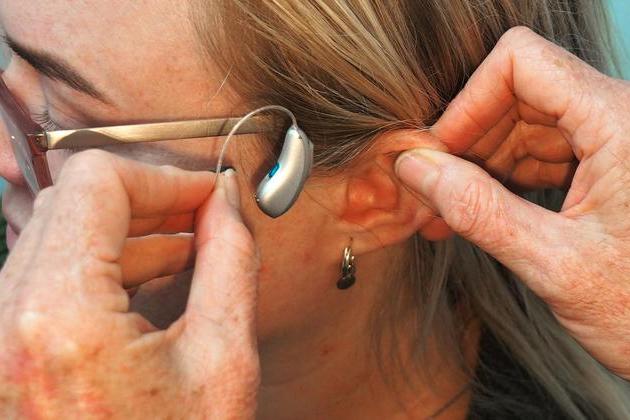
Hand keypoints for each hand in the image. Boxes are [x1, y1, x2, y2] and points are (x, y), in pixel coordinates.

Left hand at [0, 150, 259, 417]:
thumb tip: (227, 205)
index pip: (97, 182)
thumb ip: (230, 263)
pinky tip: (147, 283)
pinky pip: (42, 278)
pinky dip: (97, 267)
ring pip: (53, 236)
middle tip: (203, 218)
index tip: (208, 196)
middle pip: (71, 203)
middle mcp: (2, 322)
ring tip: (186, 249)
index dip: (164, 178)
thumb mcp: (222, 363)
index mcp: (58, 317)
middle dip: (147, 201)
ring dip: (124, 233)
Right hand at [395, 27, 629, 378]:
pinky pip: (544, 148)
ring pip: (526, 120)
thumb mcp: (556, 265)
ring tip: (450, 213)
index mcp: (621, 126)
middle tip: (434, 193)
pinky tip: (482, 214)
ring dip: (482, 163)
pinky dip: (506, 177)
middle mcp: (622, 118)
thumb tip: (416, 168)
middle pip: (519, 91)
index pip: (522, 63)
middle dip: (469, 140)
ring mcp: (617, 139)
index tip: (439, 154)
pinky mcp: (610, 163)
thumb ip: (479, 211)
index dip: (469, 103)